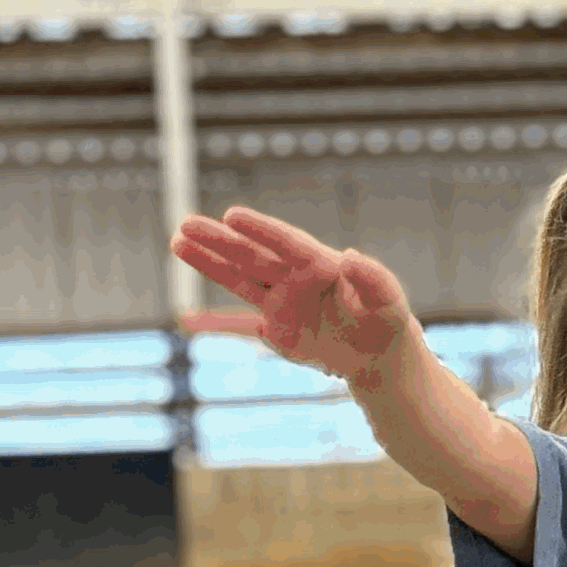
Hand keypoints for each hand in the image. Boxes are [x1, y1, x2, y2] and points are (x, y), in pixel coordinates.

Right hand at [172, 205, 413, 385]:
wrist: (376, 351)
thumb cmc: (385, 318)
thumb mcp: (388, 300)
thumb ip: (373, 278)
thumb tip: (351, 257)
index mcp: (319, 263)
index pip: (284, 243)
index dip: (259, 230)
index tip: (232, 215)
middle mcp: (294, 276)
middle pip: (252, 254)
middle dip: (219, 240)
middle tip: (186, 223)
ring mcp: (281, 299)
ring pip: (239, 276)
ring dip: (209, 260)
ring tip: (178, 241)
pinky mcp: (274, 324)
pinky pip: (242, 311)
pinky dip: (218, 307)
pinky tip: (190, 294)